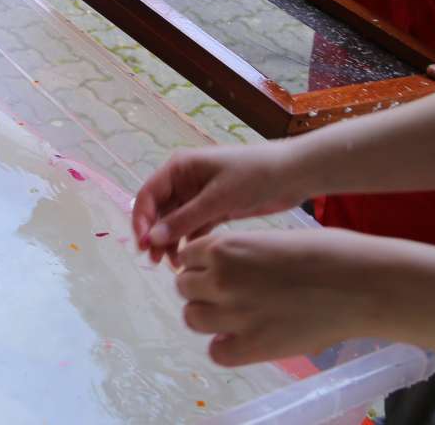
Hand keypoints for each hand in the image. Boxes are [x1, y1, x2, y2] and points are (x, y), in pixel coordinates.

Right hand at [132, 143, 307, 264]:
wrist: (294, 174)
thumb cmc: (254, 176)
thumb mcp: (217, 199)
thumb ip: (184, 219)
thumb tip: (152, 238)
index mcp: (180, 168)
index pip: (148, 194)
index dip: (141, 220)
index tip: (143, 245)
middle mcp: (185, 181)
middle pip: (159, 210)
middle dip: (154, 235)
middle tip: (154, 261)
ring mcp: (199, 196)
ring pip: (175, 222)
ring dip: (171, 241)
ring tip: (173, 266)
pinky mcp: (215, 209)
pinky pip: (194, 228)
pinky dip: (189, 243)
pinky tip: (189, 261)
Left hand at [175, 228, 383, 365]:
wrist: (361, 284)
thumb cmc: (327, 253)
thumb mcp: (271, 240)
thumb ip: (240, 254)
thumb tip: (224, 267)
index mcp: (224, 247)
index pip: (187, 257)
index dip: (200, 265)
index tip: (216, 271)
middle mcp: (221, 279)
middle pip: (184, 287)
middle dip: (201, 289)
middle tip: (228, 294)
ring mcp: (234, 315)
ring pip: (193, 318)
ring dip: (208, 316)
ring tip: (234, 316)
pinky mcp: (253, 346)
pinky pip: (216, 352)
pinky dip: (225, 347)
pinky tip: (244, 339)